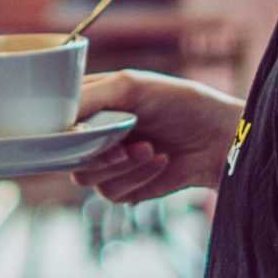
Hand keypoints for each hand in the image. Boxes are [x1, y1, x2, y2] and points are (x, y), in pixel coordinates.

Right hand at [69, 71, 243, 203]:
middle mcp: (96, 134)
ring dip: (120, 166)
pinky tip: (160, 161)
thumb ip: (89, 97)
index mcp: (92, 104)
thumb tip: (57, 120)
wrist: (221, 139)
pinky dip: (137, 178)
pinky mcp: (127, 188)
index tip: (70, 132)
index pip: (56, 119)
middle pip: (66, 154)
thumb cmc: (181, 103)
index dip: (57, 129)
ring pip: (86, 178)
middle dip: (95, 152)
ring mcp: (110, 163)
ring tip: (150, 149)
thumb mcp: (130, 85)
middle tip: (123, 144)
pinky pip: (111, 192)